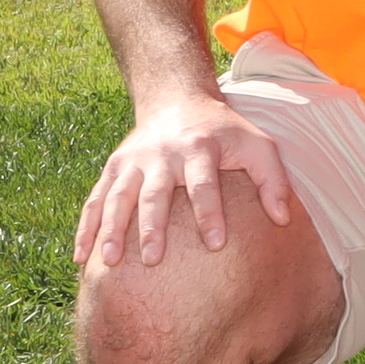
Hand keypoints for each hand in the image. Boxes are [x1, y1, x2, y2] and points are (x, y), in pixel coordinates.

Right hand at [74, 93, 297, 273]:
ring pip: (117, 197)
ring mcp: (132, 162)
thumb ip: (274, 179)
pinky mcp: (113, 168)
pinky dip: (86, 228)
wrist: (177, 100)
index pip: (204, 184)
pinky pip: (95, 200)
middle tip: (154, 259)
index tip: (215, 244)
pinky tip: (82, 258)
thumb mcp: (257, 145)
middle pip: (155, 193)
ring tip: (109, 262)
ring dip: (111, 229)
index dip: (209, 213)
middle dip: (152, 226)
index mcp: (198, 148)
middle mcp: (161, 155)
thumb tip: (282, 219)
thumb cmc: (224, 132)